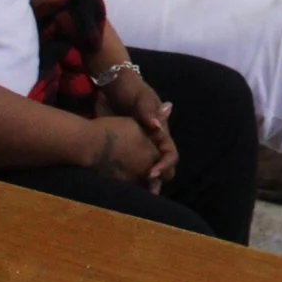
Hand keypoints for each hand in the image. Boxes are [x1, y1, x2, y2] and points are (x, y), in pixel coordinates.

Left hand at [96, 69, 177, 188]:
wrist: (112, 85)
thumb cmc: (130, 90)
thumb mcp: (140, 99)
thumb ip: (149, 112)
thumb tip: (158, 127)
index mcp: (161, 132)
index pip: (170, 154)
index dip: (164, 166)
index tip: (151, 175)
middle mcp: (153, 141)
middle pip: (161, 166)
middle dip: (156, 181)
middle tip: (147, 194)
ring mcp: (139, 144)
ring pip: (146, 168)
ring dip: (143, 183)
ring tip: (135, 196)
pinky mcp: (125, 146)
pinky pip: (131, 166)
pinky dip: (129, 176)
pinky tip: (121, 185)